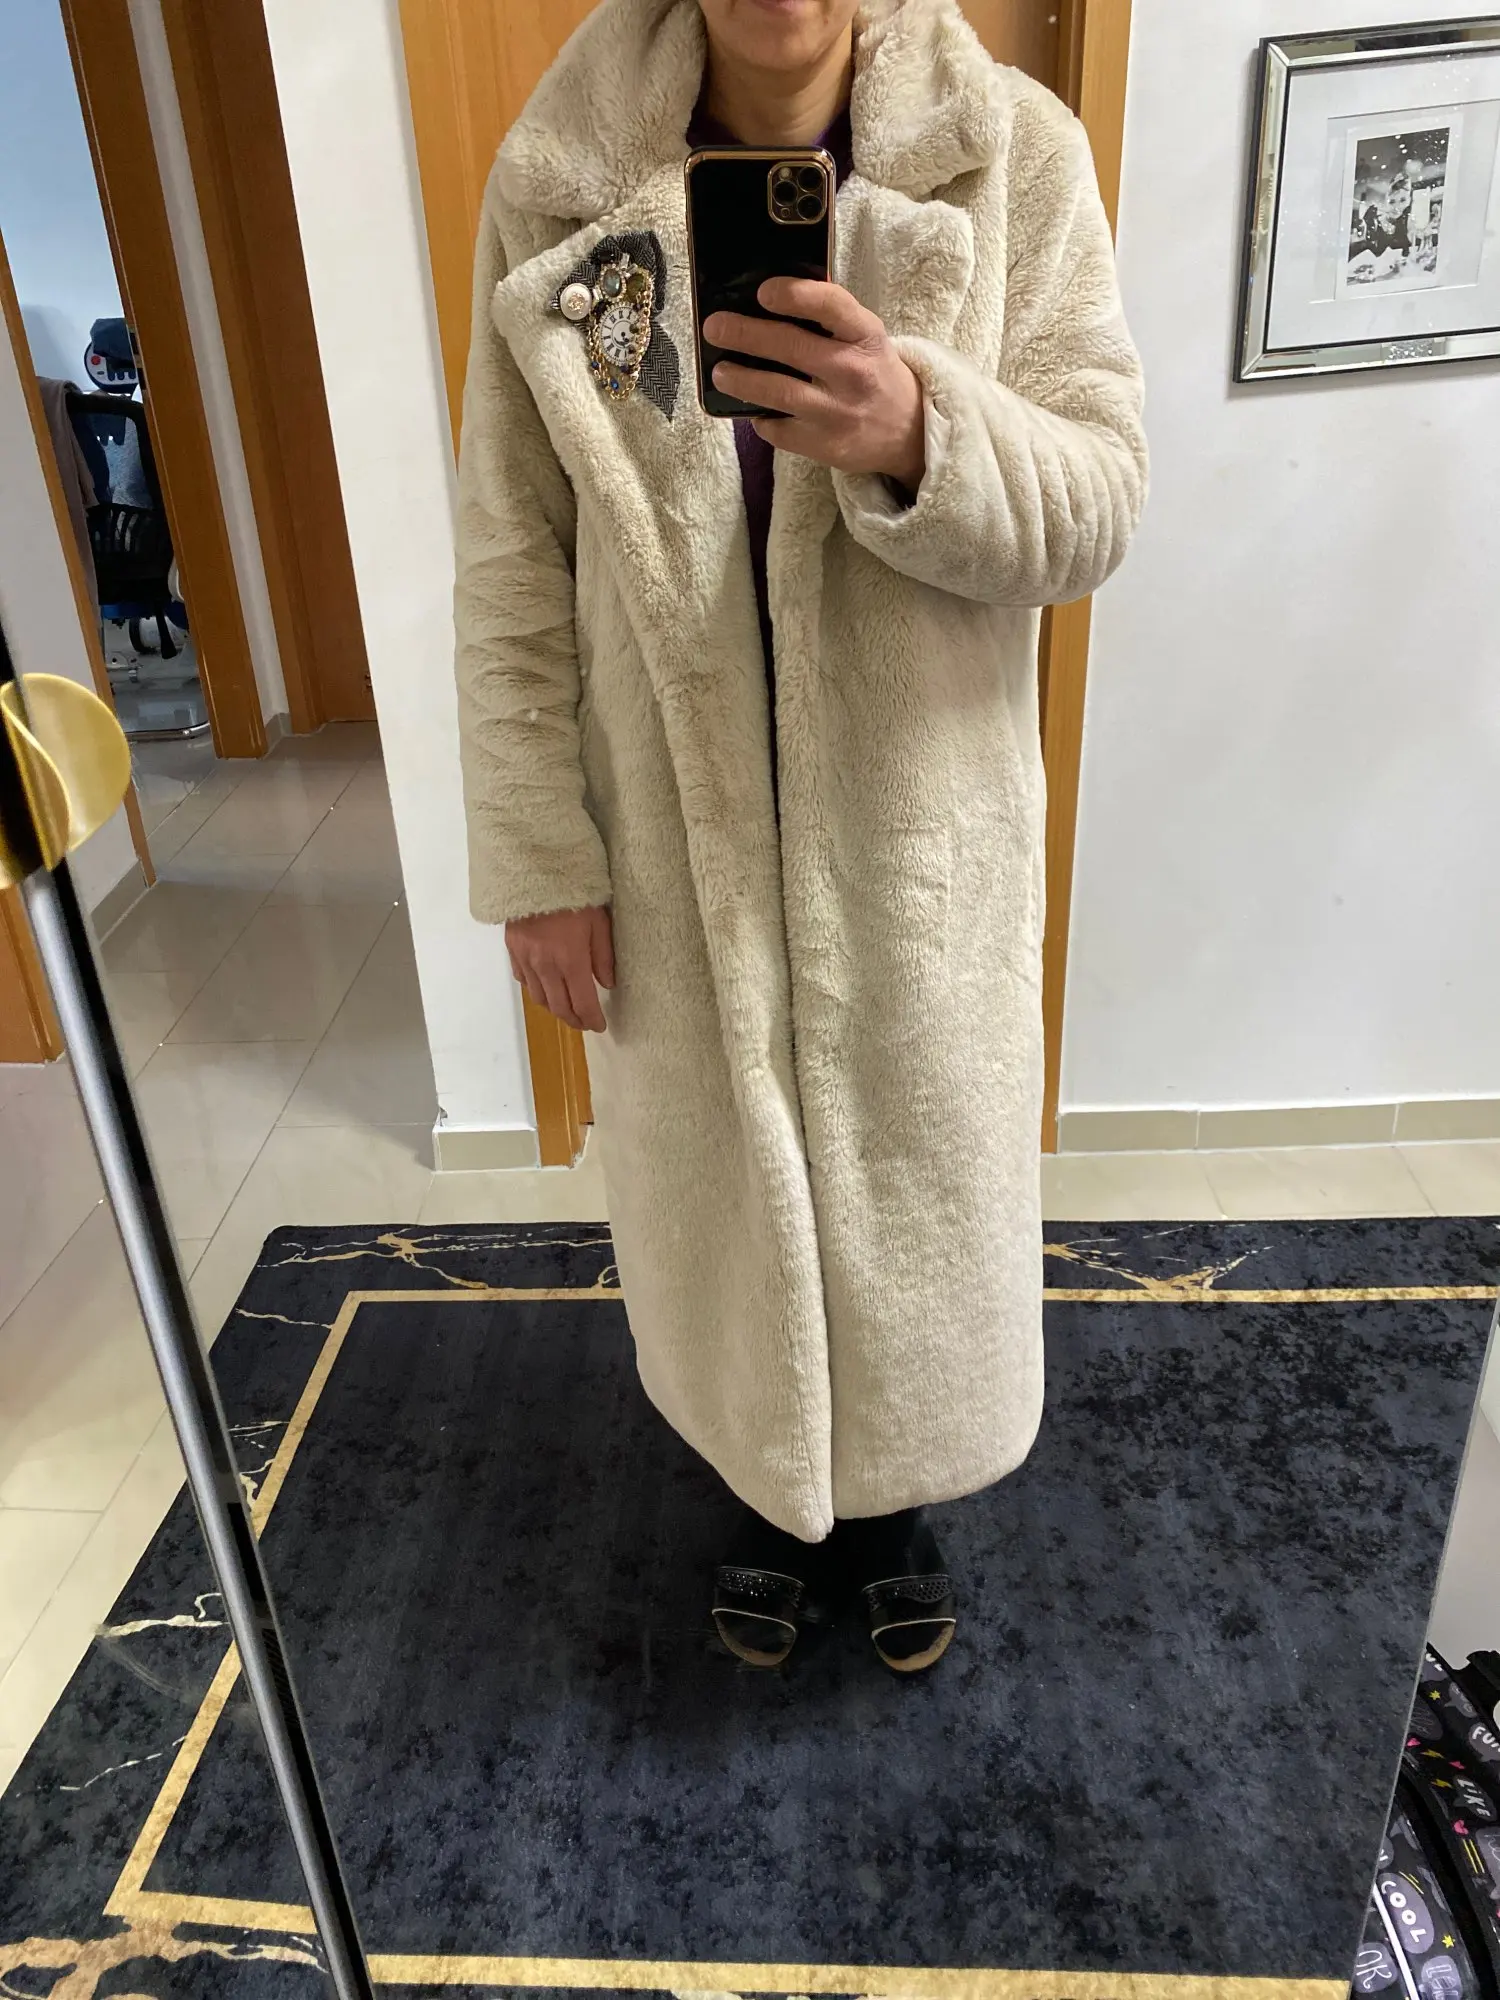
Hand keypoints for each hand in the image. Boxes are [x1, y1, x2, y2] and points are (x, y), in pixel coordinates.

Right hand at [505, 905, 614, 1032]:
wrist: (534, 870)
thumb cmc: (574, 893)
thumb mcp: (598, 921)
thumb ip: (603, 956)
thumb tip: (607, 984)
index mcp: (570, 960)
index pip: (582, 1002)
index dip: (592, 1019)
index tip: (600, 1026)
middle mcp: (545, 966)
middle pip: (559, 1007)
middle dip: (574, 1020)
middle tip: (585, 1023)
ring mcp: (525, 960)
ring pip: (539, 998)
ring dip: (555, 1008)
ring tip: (567, 1008)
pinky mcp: (512, 951)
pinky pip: (524, 981)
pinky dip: (537, 990)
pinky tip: (546, 987)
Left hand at [703, 278, 925, 490]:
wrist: (909, 432)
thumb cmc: (874, 373)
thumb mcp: (864, 337)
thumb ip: (828, 320)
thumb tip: (764, 300)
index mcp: (866, 335)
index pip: (832, 306)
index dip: (795, 295)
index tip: (764, 291)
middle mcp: (854, 372)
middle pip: (792, 348)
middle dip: (746, 334)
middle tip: (715, 327)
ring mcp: (838, 413)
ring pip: (778, 393)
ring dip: (741, 380)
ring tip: (720, 372)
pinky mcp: (825, 446)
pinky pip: (779, 430)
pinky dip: (761, 418)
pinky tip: (754, 408)